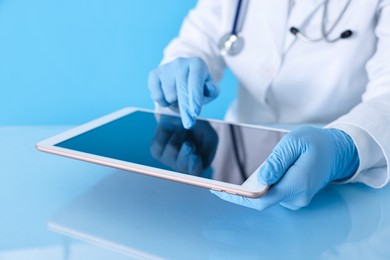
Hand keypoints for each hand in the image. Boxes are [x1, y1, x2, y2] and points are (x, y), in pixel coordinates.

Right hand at [148, 57, 218, 128]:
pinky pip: (157, 96)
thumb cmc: (199, 85)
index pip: (195, 81)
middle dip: (185, 107)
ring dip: (175, 103)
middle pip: (181, 89)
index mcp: (197, 64)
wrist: (184, 74)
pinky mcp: (154, 74)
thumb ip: (212, 90)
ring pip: (169, 95)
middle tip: (189, 122)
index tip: (195, 112)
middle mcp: (181, 62)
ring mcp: (166, 67)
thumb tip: (208, 89)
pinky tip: (168, 98)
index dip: (195, 98)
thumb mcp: (211, 88)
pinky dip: (163, 102)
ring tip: (179, 99)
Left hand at [150, 115, 217, 175]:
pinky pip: (159, 143)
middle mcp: (182, 166)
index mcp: (197, 165)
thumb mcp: (210, 137)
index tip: (195, 157)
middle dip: (186, 152)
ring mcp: (168, 160)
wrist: (182, 115)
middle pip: (181, 164)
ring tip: (182, 131)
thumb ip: (207, 149)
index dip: (194, 167)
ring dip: (178, 135)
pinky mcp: (156, 152)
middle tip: (189, 143)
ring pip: (172, 150)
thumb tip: (198, 157)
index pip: (195, 172)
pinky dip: (166, 133)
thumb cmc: (198, 128)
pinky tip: (170, 131)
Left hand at [211, 126, 359, 209]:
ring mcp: (297, 198)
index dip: (239, 197)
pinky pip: (273, 194)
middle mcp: (297, 197)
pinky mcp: (295, 195)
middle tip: (217, 188)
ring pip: (266, 198)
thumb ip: (277, 161)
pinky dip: (260, 188)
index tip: (219, 191)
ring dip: (250, 190)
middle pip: (261, 201)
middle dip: (240, 195)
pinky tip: (252, 179)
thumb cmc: (316, 142)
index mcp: (296, 184)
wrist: (336, 150)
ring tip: (231, 182)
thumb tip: (261, 179)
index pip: (261, 199)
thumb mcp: (294, 143)